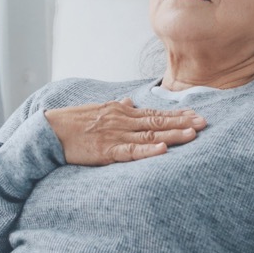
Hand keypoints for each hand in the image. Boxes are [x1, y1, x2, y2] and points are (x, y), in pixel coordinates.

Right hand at [43, 98, 205, 165]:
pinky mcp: (107, 151)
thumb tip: (130, 101)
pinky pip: (131, 151)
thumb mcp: (97, 109)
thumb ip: (117, 106)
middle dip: (182, 123)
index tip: (196, 115)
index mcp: (121, 112)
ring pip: (150, 135)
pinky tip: (163, 149)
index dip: (176, 115)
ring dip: (172, 134)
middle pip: (157, 122)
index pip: (154, 113)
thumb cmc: (72, 122)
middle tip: (204, 123)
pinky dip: (148, 150)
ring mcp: (115, 135)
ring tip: (192, 134)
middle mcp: (122, 121)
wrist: (49, 131)